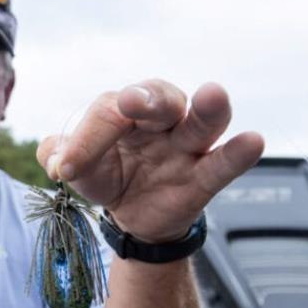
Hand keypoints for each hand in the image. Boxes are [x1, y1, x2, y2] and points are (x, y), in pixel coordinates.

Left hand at [37, 80, 263, 242]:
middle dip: (147, 98)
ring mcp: (185, 147)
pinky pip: (223, 163)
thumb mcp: (78, 167)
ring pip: (202, 121)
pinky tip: (252, 141)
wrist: (130, 214)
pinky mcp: (203, 177)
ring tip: (213, 94)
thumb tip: (55, 159)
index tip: (65, 168)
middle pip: (160, 99)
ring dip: (208, 109)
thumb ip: (61, 155)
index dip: (85, 139)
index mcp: (123, 111)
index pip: (106, 113)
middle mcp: (159, 121)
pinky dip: (238, 153)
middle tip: (130, 102)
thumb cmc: (106, 175)